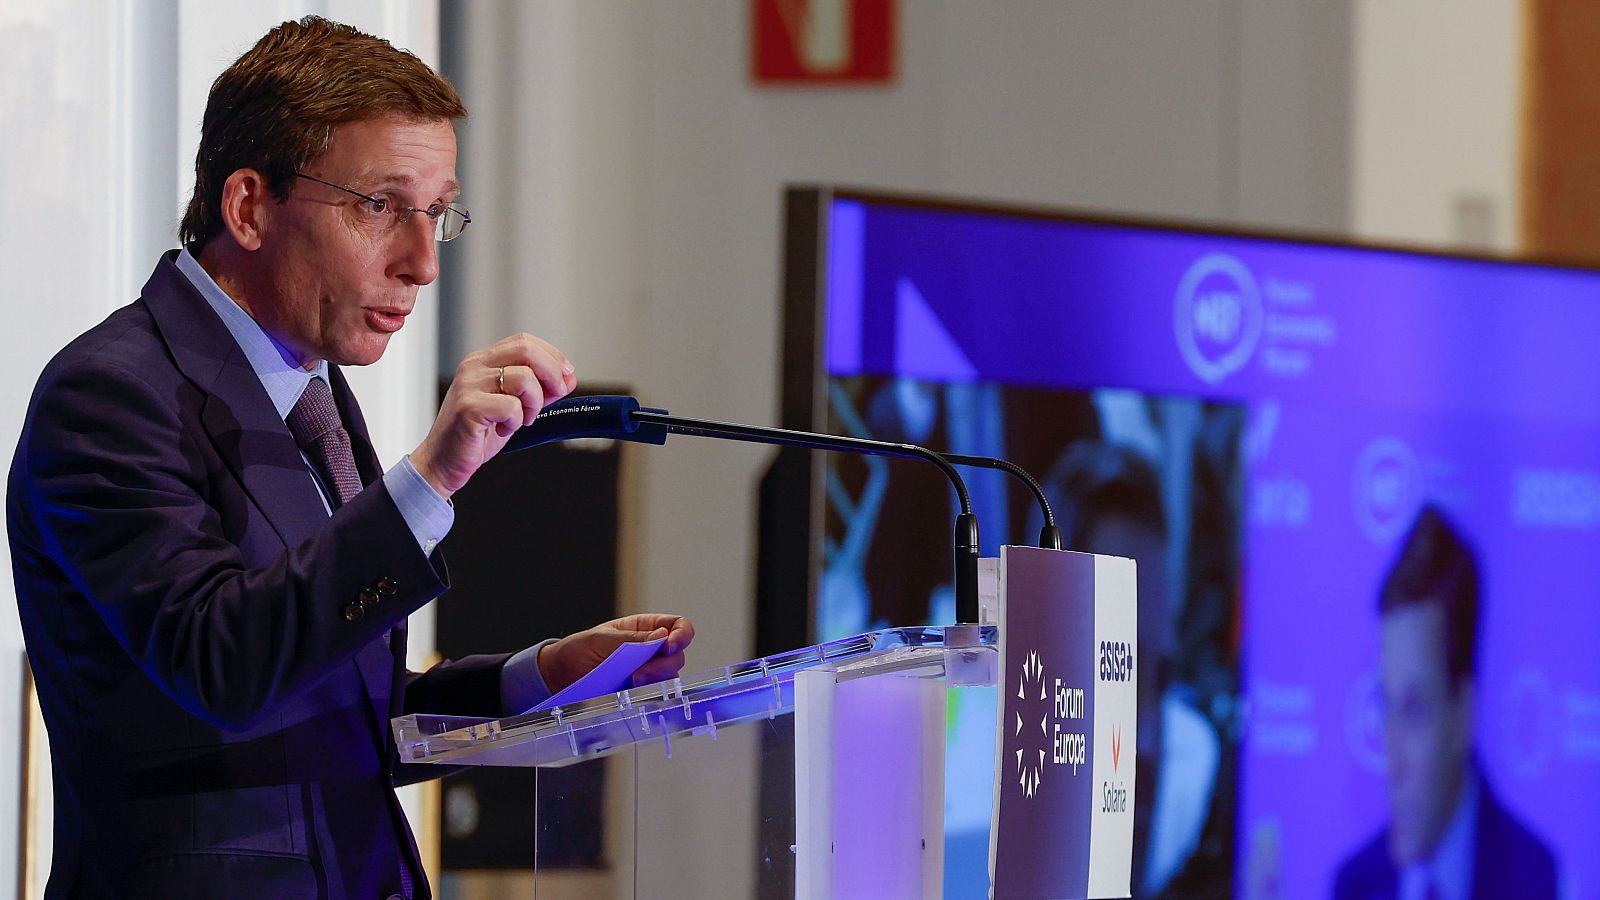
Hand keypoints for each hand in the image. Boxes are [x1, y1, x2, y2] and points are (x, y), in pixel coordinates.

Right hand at [410, 333, 575, 498]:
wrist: (443, 462)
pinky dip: (516, 422)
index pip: (524, 341)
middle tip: (553, 396)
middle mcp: (474, 367)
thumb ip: (539, 392)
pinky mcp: (468, 407)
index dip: (552, 356)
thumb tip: (568, 379)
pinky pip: (511, 407)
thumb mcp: (513, 409)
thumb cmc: (474, 436)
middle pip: (526, 350)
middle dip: (551, 374)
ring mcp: (469, 385)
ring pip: (523, 378)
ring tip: (521, 420)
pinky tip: (503, 430)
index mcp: (483, 361)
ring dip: (533, 404)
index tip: (566, 376)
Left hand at [536, 614, 695, 694]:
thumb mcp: (603, 639)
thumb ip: (633, 639)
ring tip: (631, 682)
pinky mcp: (641, 691)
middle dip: (663, 665)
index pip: (677, 626)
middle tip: (640, 674)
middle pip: (677, 655)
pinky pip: (656, 692)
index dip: (681, 635)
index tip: (669, 646)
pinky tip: (634, 693)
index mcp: (645, 628)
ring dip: (656, 679)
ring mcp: (647, 670)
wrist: (561, 675)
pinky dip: (650, 693)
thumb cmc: (580, 649)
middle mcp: (651, 649)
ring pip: (670, 675)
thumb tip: (663, 636)